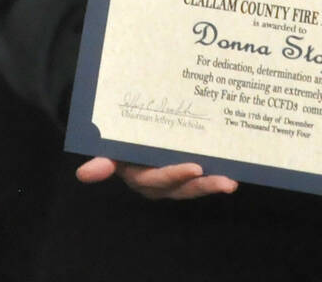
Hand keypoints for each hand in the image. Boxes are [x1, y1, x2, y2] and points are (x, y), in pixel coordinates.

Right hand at [75, 155, 237, 201]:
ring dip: (214, 183)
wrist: (127, 133)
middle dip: (204, 186)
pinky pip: (203, 175)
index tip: (195, 167)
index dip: (176, 174)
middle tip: (226, 182)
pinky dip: (218, 173)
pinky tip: (237, 170)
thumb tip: (84, 173)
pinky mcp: (189, 171)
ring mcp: (176, 179)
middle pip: (183, 187)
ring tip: (233, 182)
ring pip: (196, 185)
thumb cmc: (119, 140)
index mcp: (141, 176)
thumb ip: (102, 161)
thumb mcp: (110, 149)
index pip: (158, 179)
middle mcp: (160, 182)